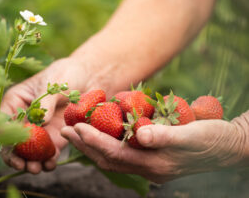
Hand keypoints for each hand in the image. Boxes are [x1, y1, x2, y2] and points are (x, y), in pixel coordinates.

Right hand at [0, 58, 90, 173]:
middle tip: (23, 165)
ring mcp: (41, 129)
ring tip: (37, 168)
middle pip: (15, 141)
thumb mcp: (53, 83)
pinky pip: (49, 152)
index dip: (5, 136)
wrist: (89, 78)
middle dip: (16, 155)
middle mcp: (26, 118)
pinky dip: (48, 160)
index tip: (12, 148)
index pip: (5, 121)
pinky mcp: (56, 136)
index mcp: (18, 101)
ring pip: (30, 151)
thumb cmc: (67, 74)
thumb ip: (45, 101)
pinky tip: (50, 164)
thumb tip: (40, 121)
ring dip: (31, 162)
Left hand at [61, 116, 248, 182]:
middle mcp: (148, 167)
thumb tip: (139, 135)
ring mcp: (149, 163)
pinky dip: (107, 142)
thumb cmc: (212, 139)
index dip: (94, 141)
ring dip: (93, 144)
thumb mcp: (191, 135)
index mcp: (154, 164)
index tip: (75, 127)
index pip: (115, 154)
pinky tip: (101, 132)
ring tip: (76, 131)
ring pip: (113, 156)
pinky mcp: (152, 156)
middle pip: (108, 158)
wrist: (228, 146)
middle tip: (65, 130)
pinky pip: (123, 152)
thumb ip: (164, 136)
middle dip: (85, 145)